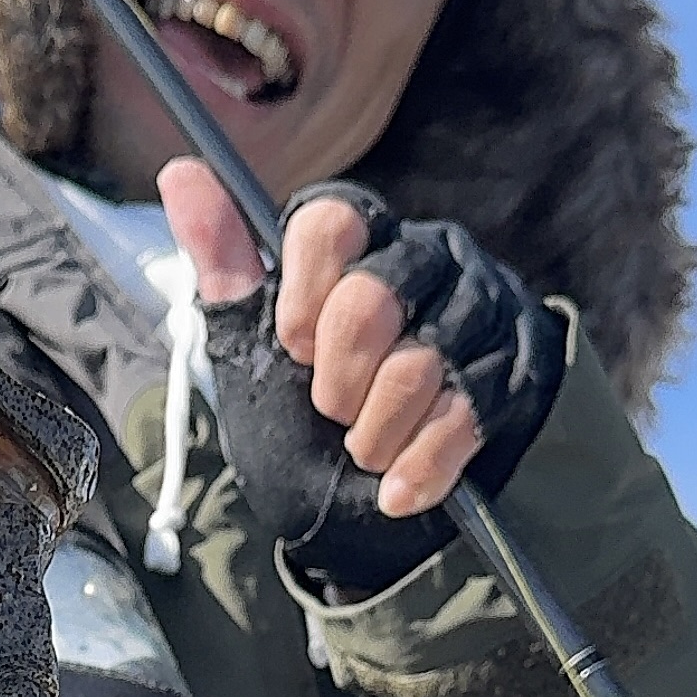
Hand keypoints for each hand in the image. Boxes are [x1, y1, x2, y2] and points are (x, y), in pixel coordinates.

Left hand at [158, 162, 565, 599]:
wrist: (360, 523)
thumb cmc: (300, 426)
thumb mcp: (250, 351)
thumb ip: (225, 265)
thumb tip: (180, 173)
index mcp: (361, 241)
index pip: (332, 221)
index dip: (301, 294)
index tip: (291, 347)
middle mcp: (426, 259)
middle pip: (370, 297)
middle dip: (335, 379)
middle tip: (330, 411)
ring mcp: (480, 312)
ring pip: (420, 364)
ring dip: (376, 433)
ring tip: (365, 450)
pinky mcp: (515, 372)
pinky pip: (465, 415)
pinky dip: (420, 466)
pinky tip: (398, 486)